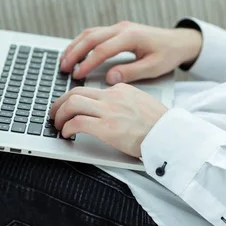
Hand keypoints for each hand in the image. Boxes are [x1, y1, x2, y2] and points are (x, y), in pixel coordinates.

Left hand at [50, 83, 167, 157]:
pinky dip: (67, 127)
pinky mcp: (107, 128)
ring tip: (58, 124)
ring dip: (60, 114)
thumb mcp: (141, 104)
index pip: (91, 90)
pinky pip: (77, 122)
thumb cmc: (160, 126)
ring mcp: (109, 111)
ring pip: (72, 104)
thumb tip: (109, 110)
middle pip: (76, 92)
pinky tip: (67, 134)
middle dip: (60, 103)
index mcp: (121, 89)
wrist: (171, 135)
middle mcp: (113, 97)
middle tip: (55, 113)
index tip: (70, 108)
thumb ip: (124, 103)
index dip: (75, 99)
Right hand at [59, 21, 202, 83]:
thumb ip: (131, 72)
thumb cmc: (168, 55)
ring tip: (64, 60)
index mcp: (131, 37)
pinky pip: (95, 33)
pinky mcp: (118, 29)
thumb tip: (109, 78)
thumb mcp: (153, 67)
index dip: (88, 63)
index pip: (103, 50)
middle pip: (91, 38)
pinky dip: (82, 42)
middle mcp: (123, 28)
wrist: (179, 41)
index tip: (77, 75)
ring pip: (90, 33)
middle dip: (75, 53)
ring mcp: (119, 27)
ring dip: (75, 46)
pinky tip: (75, 52)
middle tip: (63, 68)